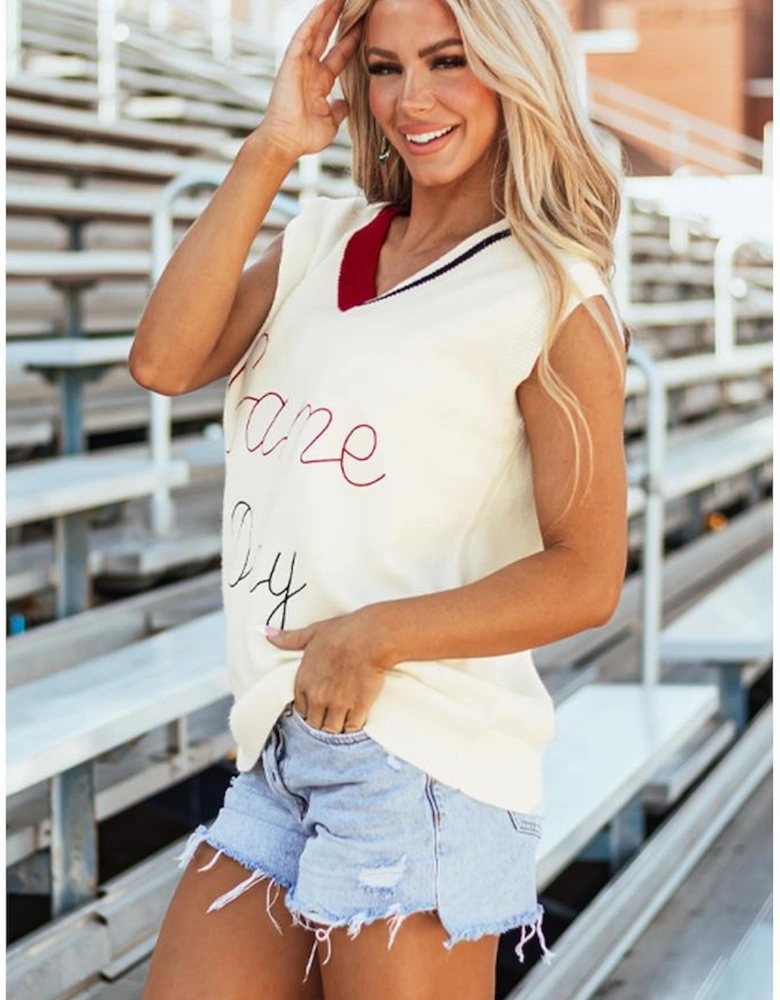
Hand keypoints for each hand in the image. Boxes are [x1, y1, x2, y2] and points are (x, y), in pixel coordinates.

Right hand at [255, 0, 363, 160]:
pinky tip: (323, 5)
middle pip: (327, 37)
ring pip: (315, 30)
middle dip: (339, 18)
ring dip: (326, 12)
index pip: (339, 55)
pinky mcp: (291, 61)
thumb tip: (346, 104)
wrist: (287, 142)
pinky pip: (303, 35)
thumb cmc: (305, 137)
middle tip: (351, 2)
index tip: (366, 26)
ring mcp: (299, 64)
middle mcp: (310, 69)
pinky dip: (313, 20)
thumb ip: (339, 109)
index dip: (352, 40)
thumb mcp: (331, 122)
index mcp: (320, 82)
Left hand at [263, 607, 392, 732]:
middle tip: (330, 715)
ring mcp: (338, 705)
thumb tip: (266, 631)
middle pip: (315, 723)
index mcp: (304, 682)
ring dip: (336, 727)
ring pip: (332, 730)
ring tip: (343, 720)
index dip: (309, 709)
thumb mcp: (312, 633)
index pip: (300, 709)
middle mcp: (318, 697)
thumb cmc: (343, 633)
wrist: (370, 638)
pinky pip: (351, 728)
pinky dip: (353, 727)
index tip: (316, 706)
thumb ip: (288, 639)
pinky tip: (356, 719)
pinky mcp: (358, 708)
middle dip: (321, 721)